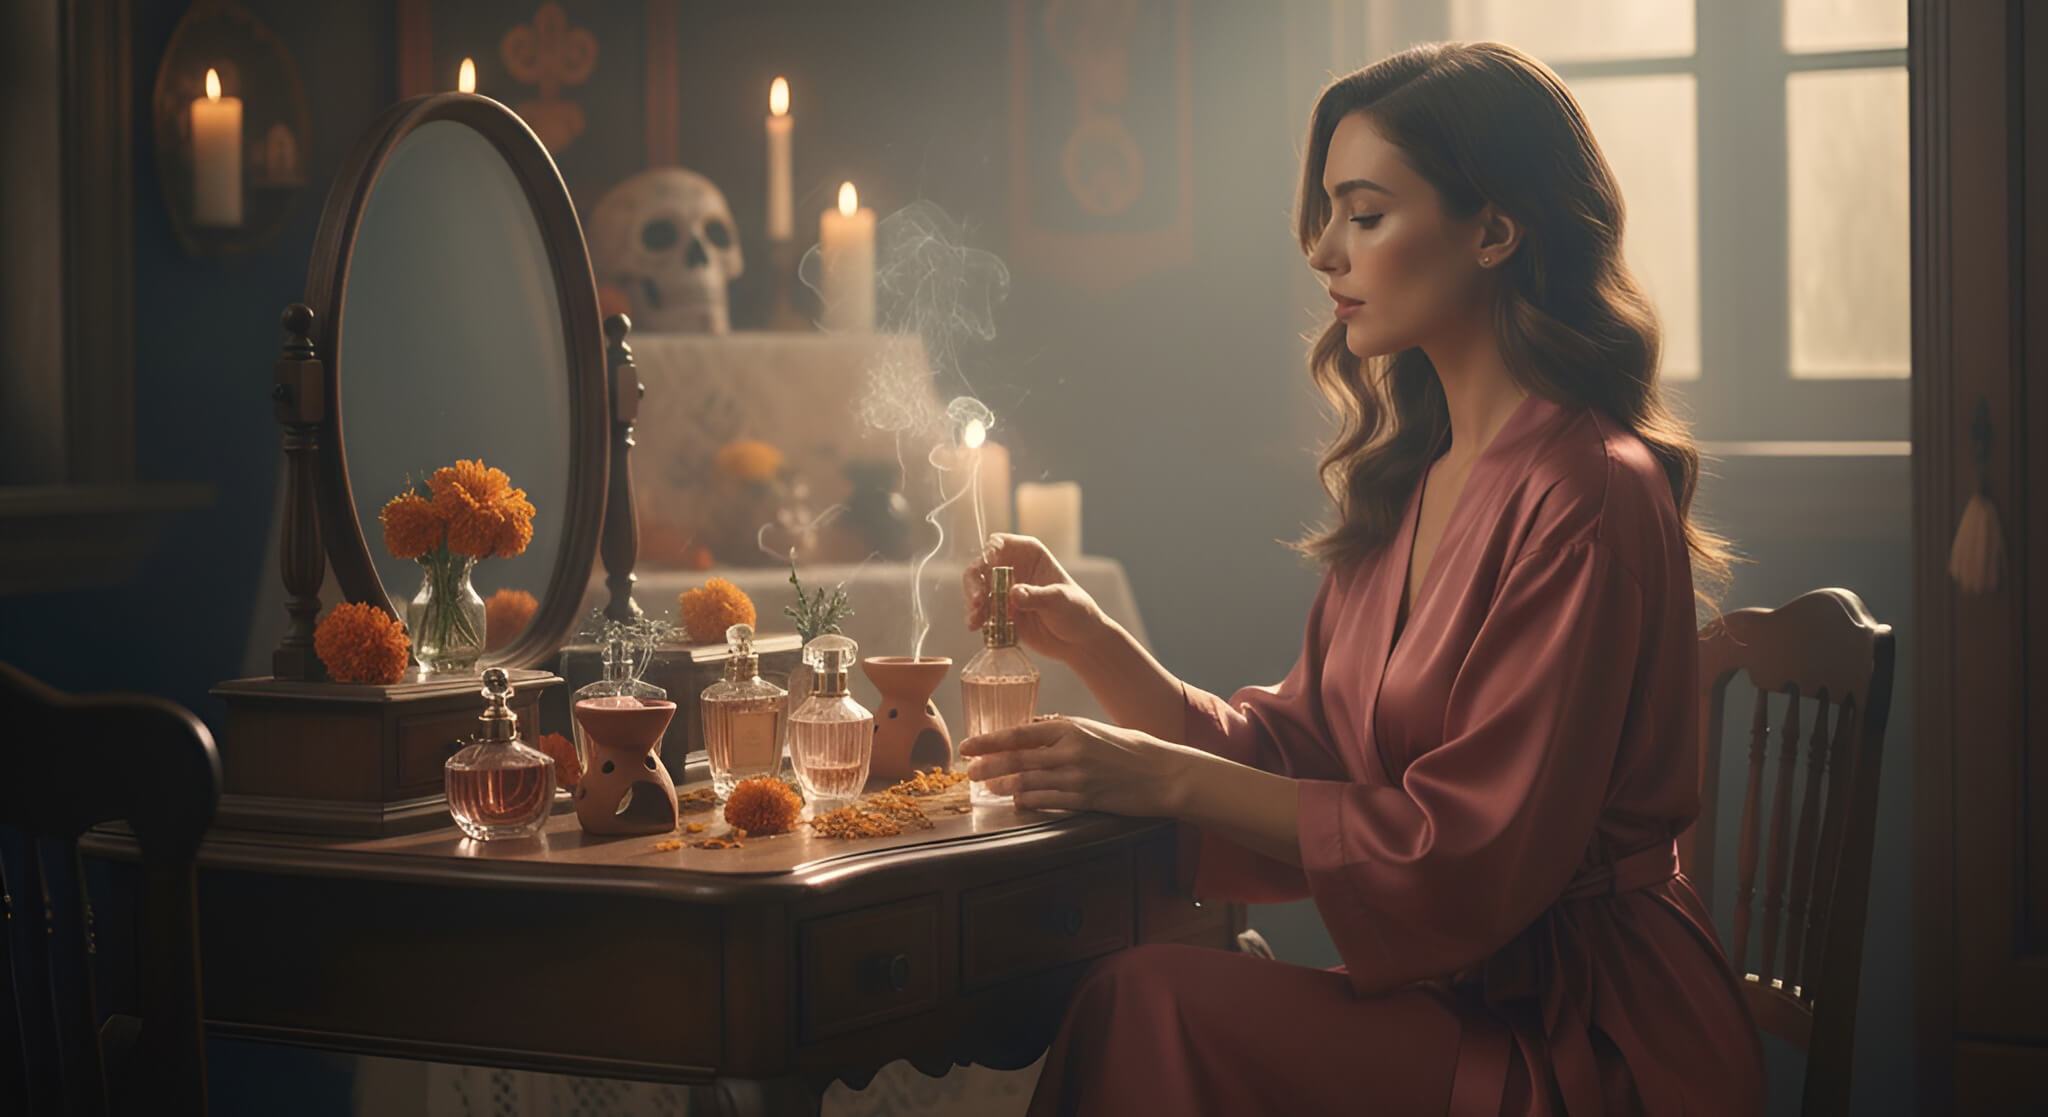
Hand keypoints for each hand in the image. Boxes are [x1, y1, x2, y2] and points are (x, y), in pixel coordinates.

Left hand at [958, 716, 1195, 816]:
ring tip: (987, 788)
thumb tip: (1032, 727)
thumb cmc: (1132, 749)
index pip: (1019, 733)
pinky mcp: (1085, 800)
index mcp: (1071, 728)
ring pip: (1027, 782)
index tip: (968, 746)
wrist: (1164, 773)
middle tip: (969, 772)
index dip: (989, 741)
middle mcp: (1070, 751)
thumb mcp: (1094, 728)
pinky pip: (1047, 801)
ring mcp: (1077, 777)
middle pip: (1017, 759)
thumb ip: (1062, 729)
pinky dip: (1027, 802)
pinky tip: (1016, 803)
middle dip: (988, 766)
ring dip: (1003, 786)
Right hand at [962, 533, 1107, 664]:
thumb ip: (1037, 596)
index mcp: (1029, 554)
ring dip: (973, 604)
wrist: (1079, 641)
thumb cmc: (1077, 612)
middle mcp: (1013, 568)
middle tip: (977, 602)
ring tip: (976, 620)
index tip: (986, 568)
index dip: (988, 553)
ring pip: (977, 590)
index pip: (1000, 543)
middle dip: (974, 583)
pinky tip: (975, 627)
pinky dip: (976, 618)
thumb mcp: (1060, 601)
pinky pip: (981, 611)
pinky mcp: (1001, 612)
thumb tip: (1014, 594)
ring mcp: (1005, 591)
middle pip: (981, 567)